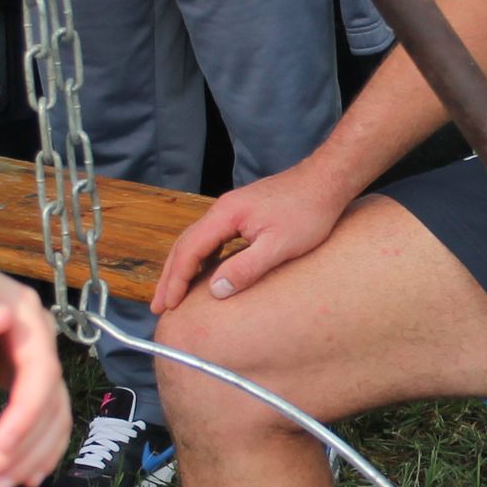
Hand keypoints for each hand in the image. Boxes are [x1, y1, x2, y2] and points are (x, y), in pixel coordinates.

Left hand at [0, 261, 69, 486]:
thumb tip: (1, 317)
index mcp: (29, 321)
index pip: (41, 375)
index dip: (25, 414)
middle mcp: (42, 344)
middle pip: (49, 407)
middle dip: (20, 450)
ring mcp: (38, 363)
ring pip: (52, 421)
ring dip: (27, 460)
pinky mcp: (26, 380)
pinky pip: (46, 422)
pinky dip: (39, 453)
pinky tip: (26, 480)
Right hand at [151, 163, 352, 314]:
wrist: (327, 180)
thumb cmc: (308, 211)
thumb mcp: (279, 246)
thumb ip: (246, 268)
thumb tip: (215, 290)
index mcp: (225, 215)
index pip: (189, 250)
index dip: (176, 280)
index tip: (167, 305)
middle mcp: (222, 210)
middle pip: (185, 244)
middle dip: (170, 276)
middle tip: (159, 306)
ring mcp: (232, 210)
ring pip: (196, 241)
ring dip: (183, 267)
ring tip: (174, 293)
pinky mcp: (242, 214)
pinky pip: (211, 238)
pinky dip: (200, 258)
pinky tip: (204, 273)